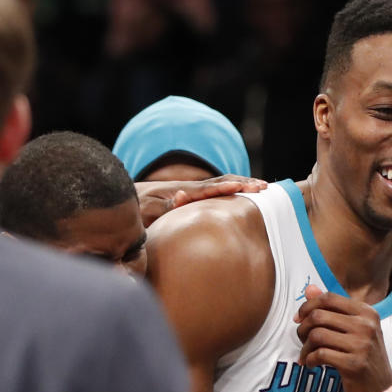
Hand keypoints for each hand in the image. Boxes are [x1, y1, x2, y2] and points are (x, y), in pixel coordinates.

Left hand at [136, 174, 266, 226]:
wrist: (126, 199)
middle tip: (265, 186)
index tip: (247, 188)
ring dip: (242, 184)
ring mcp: (193, 191)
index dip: (229, 187)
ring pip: (222, 184)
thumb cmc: (136, 209)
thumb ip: (165, 205)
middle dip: (244, 183)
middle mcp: (191, 188)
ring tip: (263, 187)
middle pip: (223, 181)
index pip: (212, 187)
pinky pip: (217, 191)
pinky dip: (234, 189)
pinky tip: (245, 194)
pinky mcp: (192, 197)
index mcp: (184, 191)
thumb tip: (181, 196)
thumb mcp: (147, 209)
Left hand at [294, 285, 391, 391]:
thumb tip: (310, 289)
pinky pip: (320, 354)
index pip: (329, 298)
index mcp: (367, 312)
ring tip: (307, 354)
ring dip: (305, 346)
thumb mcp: (353, 329)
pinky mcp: (354, 364)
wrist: (381, 388)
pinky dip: (310, 359)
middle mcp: (366, 325)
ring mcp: (362, 344)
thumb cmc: (365, 357)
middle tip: (302, 340)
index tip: (299, 318)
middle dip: (303, 328)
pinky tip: (312, 364)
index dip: (308, 306)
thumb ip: (331, 308)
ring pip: (317, 335)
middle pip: (319, 315)